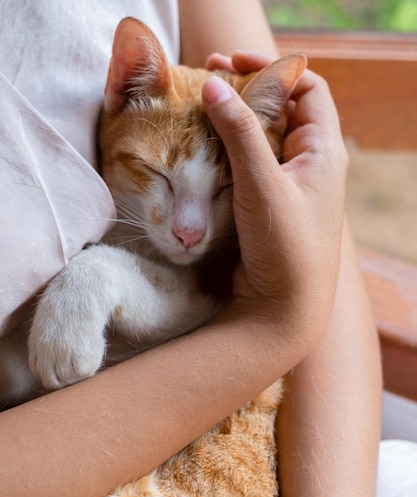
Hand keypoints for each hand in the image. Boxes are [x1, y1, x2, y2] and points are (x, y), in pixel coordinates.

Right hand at [202, 53, 347, 345]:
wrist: (282, 311)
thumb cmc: (284, 249)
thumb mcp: (262, 185)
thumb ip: (240, 133)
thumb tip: (214, 85)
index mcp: (324, 152)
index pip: (307, 89)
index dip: (274, 69)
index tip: (232, 64)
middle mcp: (311, 165)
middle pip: (282, 110)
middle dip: (246, 92)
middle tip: (205, 80)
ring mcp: (289, 186)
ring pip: (263, 138)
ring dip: (234, 122)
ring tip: (198, 108)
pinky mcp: (268, 205)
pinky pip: (250, 166)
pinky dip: (229, 151)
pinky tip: (203, 148)